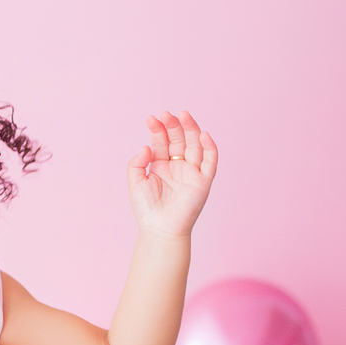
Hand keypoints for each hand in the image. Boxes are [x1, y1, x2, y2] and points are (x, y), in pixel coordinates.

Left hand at [127, 110, 217, 238]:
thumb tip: (146, 146)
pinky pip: (210, 161)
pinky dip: (209, 147)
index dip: (158, 129)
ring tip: (183, 115)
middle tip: (166, 114)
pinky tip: (203, 135)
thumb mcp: (135, 183)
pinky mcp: (203, 181)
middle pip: (179, 139)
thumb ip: (137, 163)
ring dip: (191, 129)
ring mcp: (191, 172)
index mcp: (161, 165)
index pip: (162, 141)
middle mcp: (177, 166)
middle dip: (173, 125)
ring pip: (195, 145)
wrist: (160, 230)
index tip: (152, 118)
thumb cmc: (146, 209)